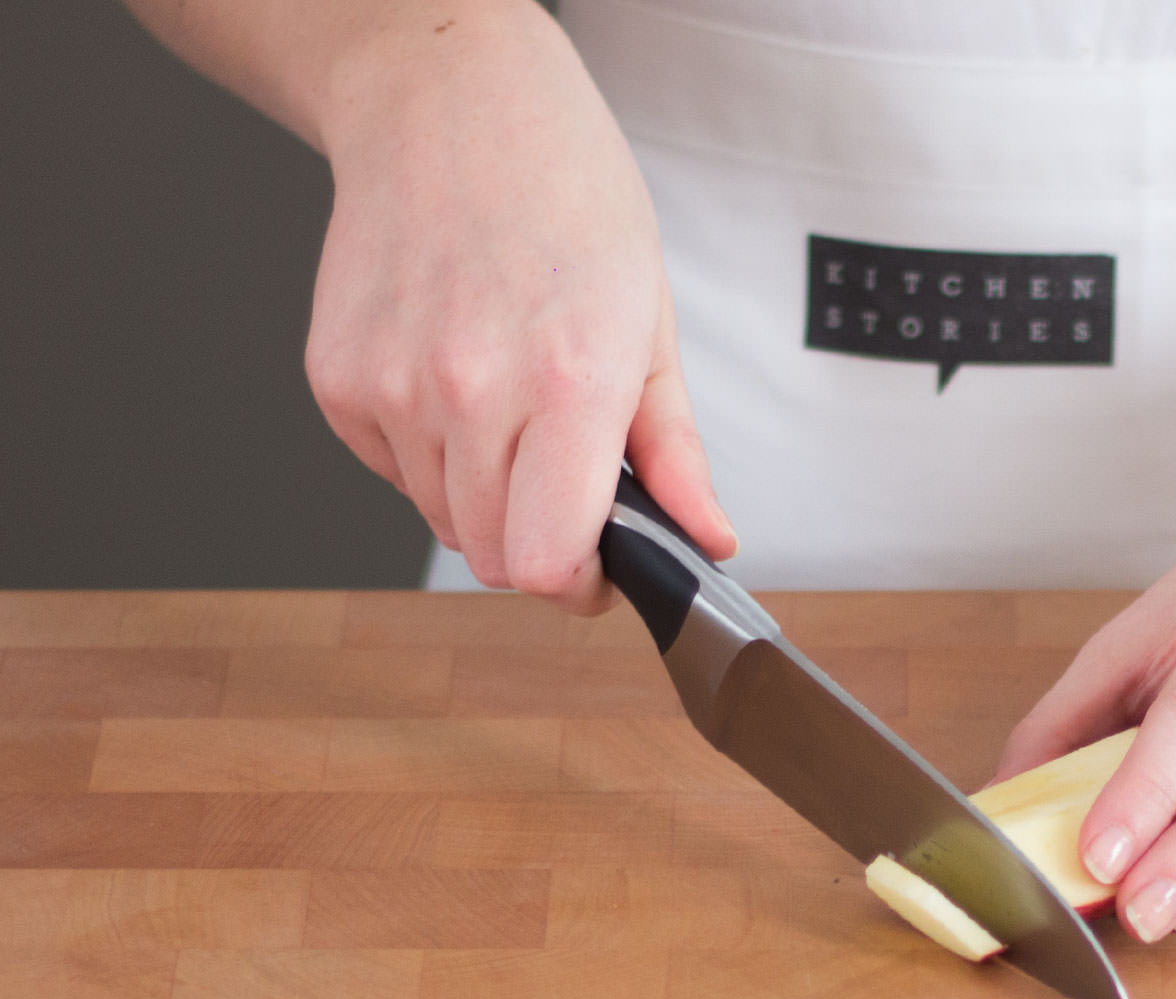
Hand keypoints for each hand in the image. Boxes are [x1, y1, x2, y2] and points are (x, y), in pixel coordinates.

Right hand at [304, 5, 733, 610]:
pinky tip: (455, 379)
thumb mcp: (650, 322)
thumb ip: (677, 453)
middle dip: (542, 543)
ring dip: (486, 497)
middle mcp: (470, 391)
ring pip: (445, 521)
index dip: (580, 586)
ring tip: (511, 407)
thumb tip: (708, 541)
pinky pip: (395, 473)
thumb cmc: (563, 195)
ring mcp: (392, 387)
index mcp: (567, 381)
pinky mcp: (336, 381)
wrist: (446, 103)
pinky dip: (430, 455)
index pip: (548, 561)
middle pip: (496, 558)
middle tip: (568, 485)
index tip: (601, 567)